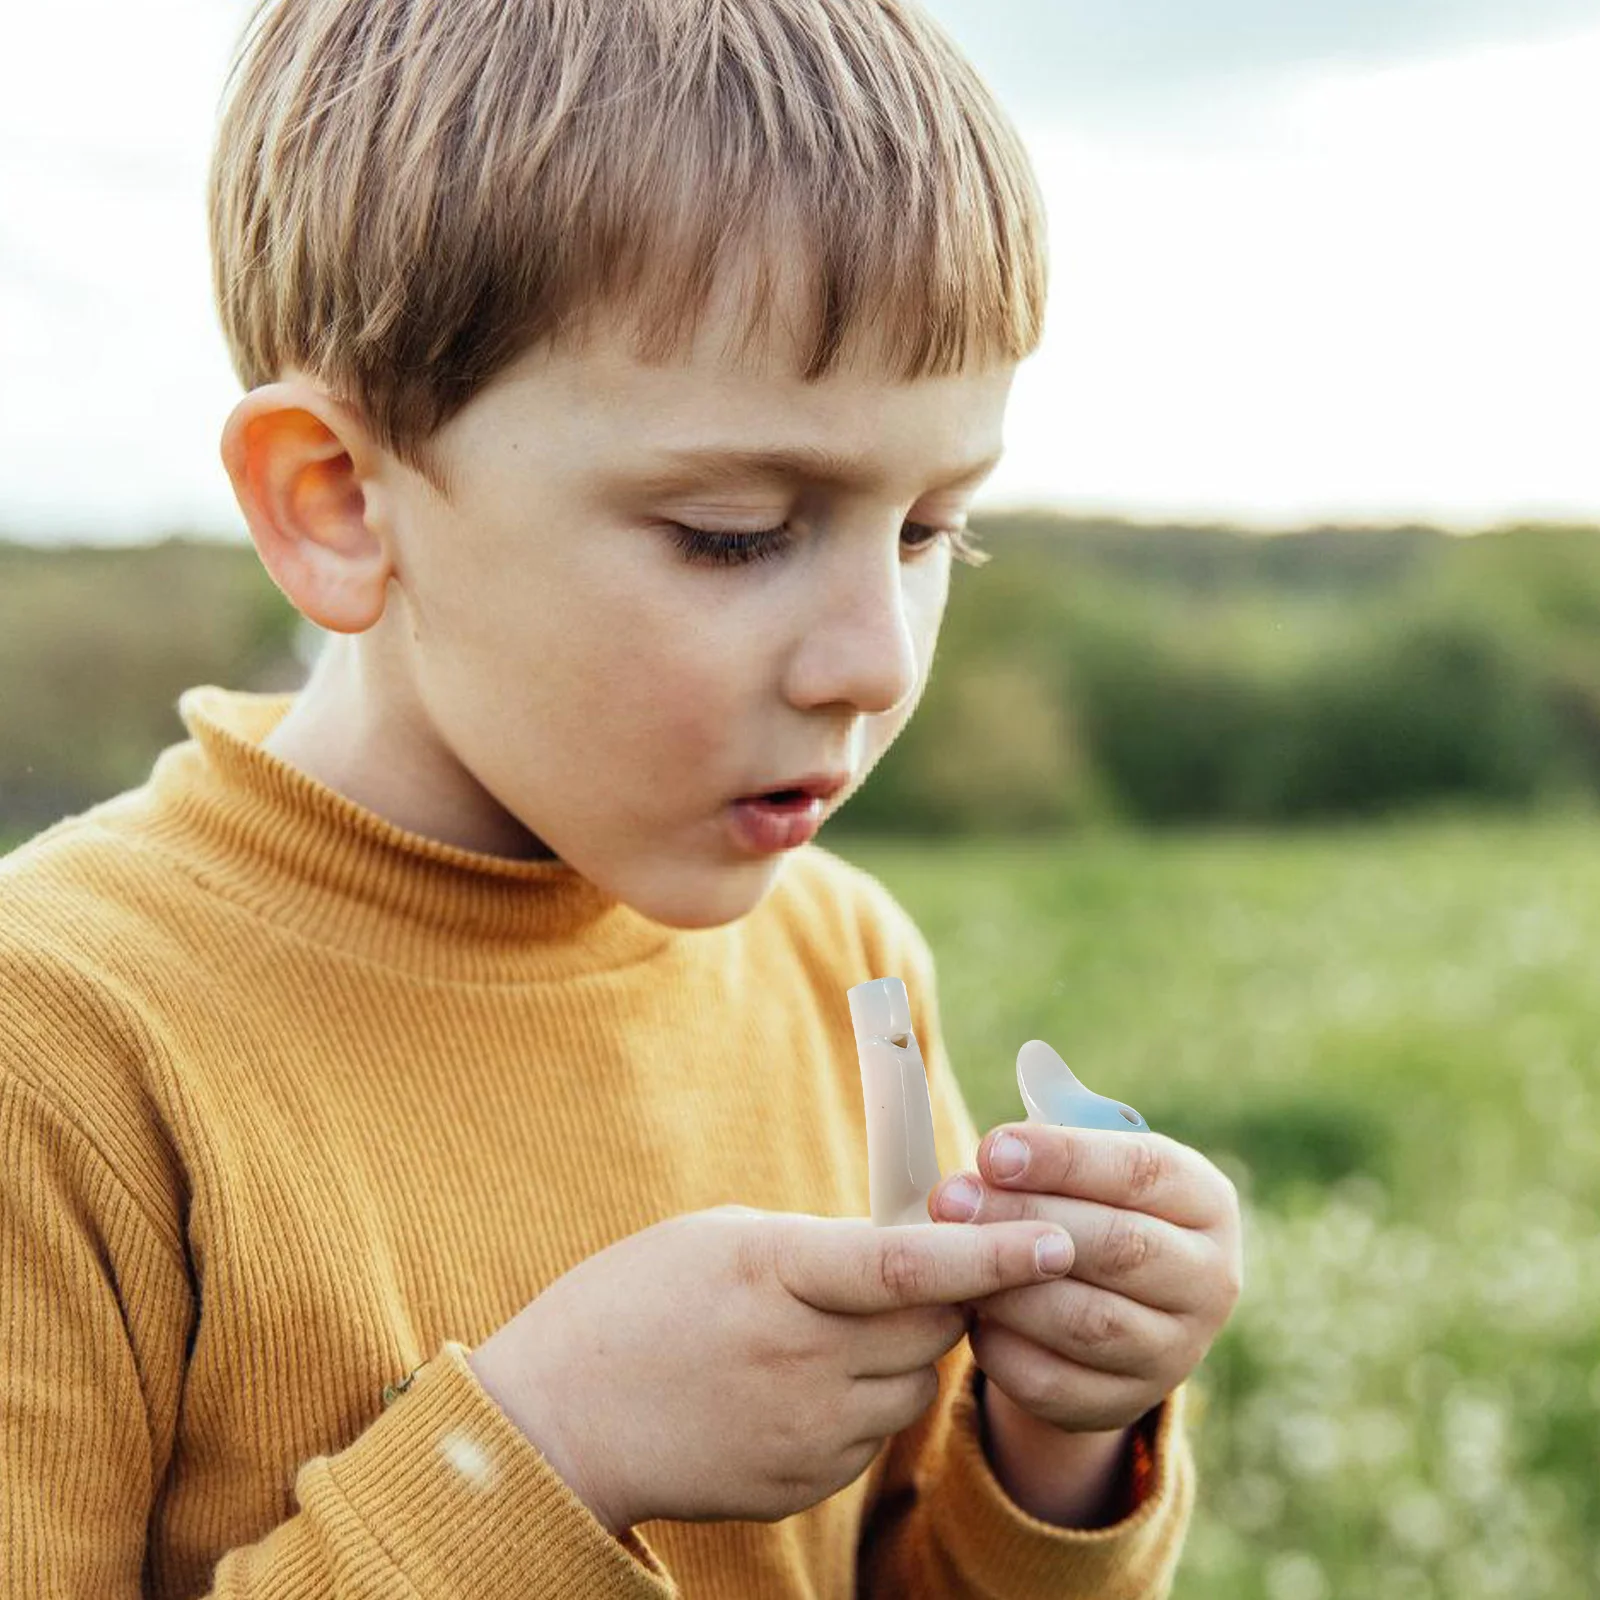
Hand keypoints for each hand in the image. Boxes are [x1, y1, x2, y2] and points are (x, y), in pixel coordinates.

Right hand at [467, 1204, 1075, 1531]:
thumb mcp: (723, 1239)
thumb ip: (817, 1247)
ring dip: (906, 1349)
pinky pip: (873, 1432)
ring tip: (838, 1326)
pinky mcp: (806, 1481)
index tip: (1055, 1237)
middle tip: (929, 1264)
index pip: (909, 1265)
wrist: (561, 1420)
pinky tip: (804, 1378)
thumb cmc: (633, 1302)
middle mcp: (803, 1358)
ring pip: (914, 1383)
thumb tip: (901, 1254)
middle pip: (934, 1326)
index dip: (990, 1253)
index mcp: (778, 1275)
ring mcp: (806, 1430)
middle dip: (953, 1293)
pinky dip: (864, 1398)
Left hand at [927, 1125, 1242, 1433]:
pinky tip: (964, 1309)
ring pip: (1087, 1321)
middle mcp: (1210, 1280)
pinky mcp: (1125, 1404)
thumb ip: (1062, 1117)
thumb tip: (1032, 1065)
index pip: (1143, 1171)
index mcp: (1206, 1201)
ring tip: (946, 1253)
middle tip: (948, 1200)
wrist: (1106, 1305)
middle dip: (1022, 1219)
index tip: (989, 1150)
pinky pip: (1057, 1383)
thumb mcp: (1089, 1155)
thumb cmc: (1088, 1203)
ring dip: (1007, 1285)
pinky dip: (1003, 1347)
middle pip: (1117, 1247)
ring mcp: (1175, 1351)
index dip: (1063, 1159)